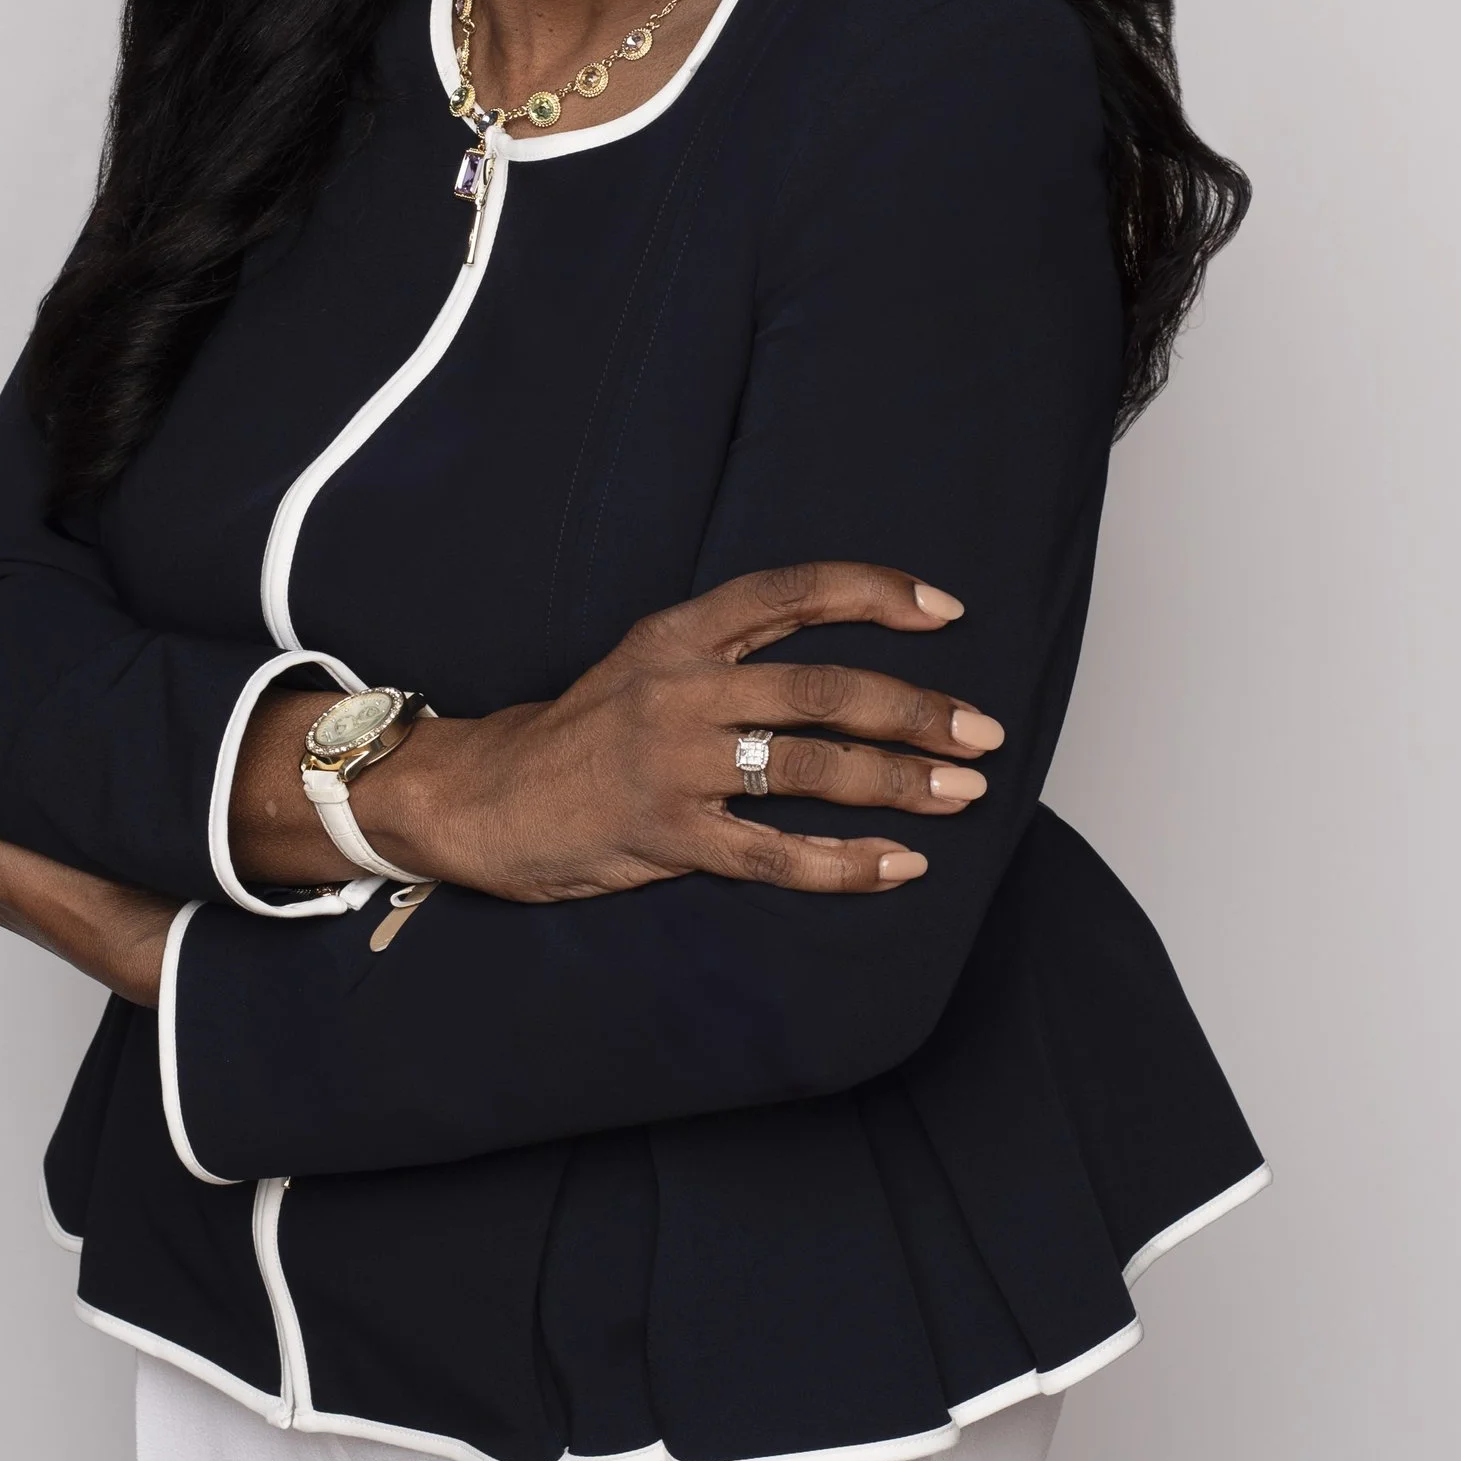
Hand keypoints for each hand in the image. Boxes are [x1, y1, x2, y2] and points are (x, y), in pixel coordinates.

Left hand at [0, 783, 177, 1006]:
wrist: (160, 939)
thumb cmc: (77, 908)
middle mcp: (18, 883)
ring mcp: (61, 877)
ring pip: (24, 829)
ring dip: (18, 797)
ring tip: (19, 755)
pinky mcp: (100, 865)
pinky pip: (65, 827)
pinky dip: (55, 805)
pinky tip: (68, 788)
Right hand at [242, 562, 1003, 903]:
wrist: (477, 800)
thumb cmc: (577, 736)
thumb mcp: (643, 664)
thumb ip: (726, 656)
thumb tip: (839, 670)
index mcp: (676, 634)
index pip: (790, 593)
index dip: (875, 593)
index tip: (948, 611)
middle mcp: (678, 687)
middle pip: (821, 687)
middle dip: (915, 710)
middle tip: (983, 732)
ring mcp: (670, 763)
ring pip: (808, 767)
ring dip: (898, 781)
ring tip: (964, 794)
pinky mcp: (663, 836)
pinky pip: (772, 853)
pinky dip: (844, 863)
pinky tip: (899, 868)